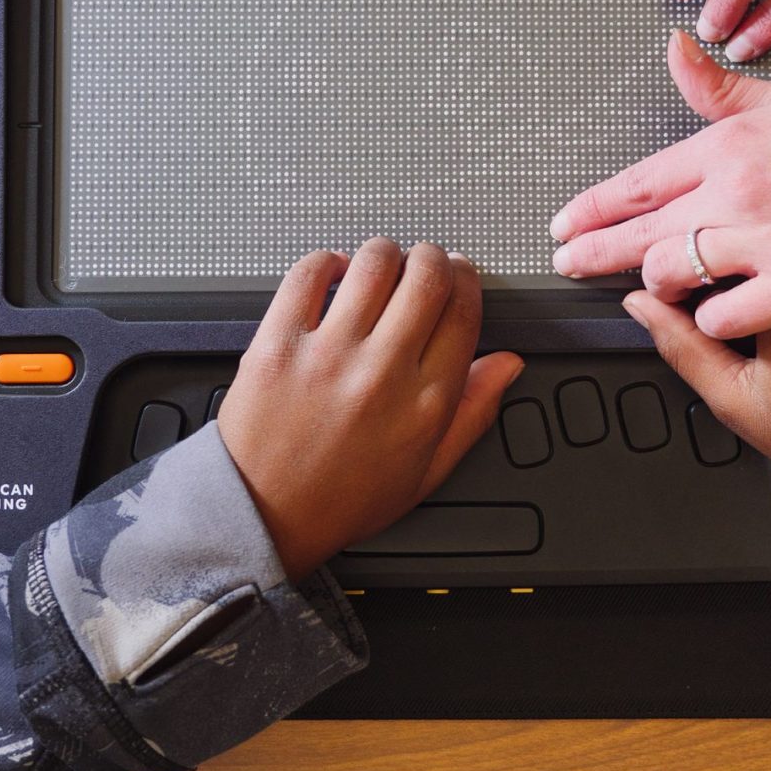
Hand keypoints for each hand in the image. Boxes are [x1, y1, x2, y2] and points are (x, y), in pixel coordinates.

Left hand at [217, 238, 523, 579]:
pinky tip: (333, 274)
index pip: (464, 311)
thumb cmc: (340, 499)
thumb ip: (473, 413)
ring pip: (373, 263)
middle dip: (433, 258)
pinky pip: (308, 273)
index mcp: (425, 403)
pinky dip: (326, 261)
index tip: (460, 277)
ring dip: (385, 253)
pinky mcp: (278, 344)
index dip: (467, 281)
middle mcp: (381, 373)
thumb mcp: (426, 472)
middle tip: (424, 264)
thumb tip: (507, 364)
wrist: (262, 517)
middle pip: (427, 276)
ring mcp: (328, 355)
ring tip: (380, 267)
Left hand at [551, 33, 770, 337]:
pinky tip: (710, 317)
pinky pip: (722, 317)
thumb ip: (722, 87)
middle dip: (591, 253)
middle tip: (567, 263)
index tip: (564, 223)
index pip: (635, 182)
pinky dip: (709, 320)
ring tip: (647, 286)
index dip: (591, 208)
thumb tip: (675, 50)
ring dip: (654, 284)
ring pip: (672, 275)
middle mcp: (735, 191)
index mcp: (731, 143)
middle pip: (637, 233)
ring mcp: (764, 242)